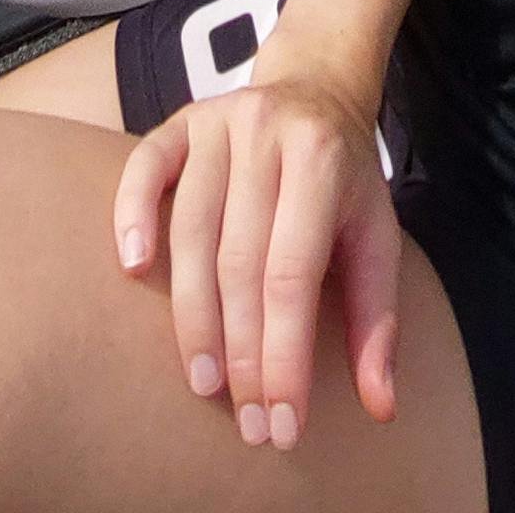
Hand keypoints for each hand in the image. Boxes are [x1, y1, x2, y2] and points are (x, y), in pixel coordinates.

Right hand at [112, 58, 403, 448]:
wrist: (317, 91)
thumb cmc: (345, 185)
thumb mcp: (377, 240)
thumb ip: (377, 322)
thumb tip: (381, 409)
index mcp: (322, 162)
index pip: (294, 275)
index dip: (285, 355)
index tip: (283, 424)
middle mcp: (268, 135)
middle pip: (241, 261)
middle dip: (243, 353)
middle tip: (246, 424)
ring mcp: (218, 123)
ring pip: (191, 229)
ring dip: (193, 316)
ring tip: (203, 383)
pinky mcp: (178, 122)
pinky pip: (144, 168)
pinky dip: (133, 216)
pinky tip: (133, 269)